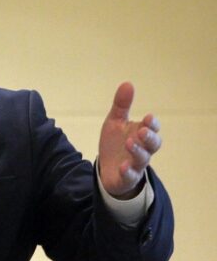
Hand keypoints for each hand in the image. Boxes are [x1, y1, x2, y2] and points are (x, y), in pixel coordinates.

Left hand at [98, 82, 161, 198]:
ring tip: (130, 143)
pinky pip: (130, 176)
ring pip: (143, 159)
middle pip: (153, 144)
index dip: (153, 124)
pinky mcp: (126, 177)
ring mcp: (135, 164)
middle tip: (142, 130)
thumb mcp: (115, 122)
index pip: (153, 128)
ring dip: (138, 151)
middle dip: (150, 137)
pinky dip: (128, 171)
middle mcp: (142, 149)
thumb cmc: (116, 143)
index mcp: (141, 134)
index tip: (148, 118)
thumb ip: (121, 105)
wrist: (107, 168)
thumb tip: (128, 83)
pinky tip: (123, 166)